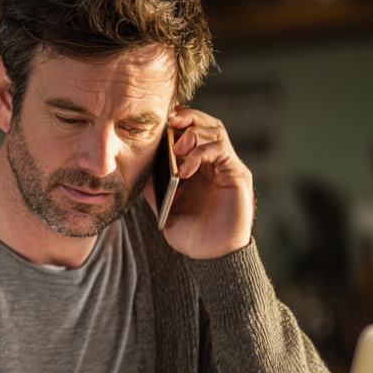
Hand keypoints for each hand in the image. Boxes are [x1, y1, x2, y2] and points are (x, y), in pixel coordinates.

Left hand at [161, 107, 254, 258]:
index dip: (179, 119)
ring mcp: (228, 167)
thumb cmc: (190, 233)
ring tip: (176, 148)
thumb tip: (135, 162)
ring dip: (193, 134)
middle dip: (187, 117)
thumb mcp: (164, 203)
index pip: (193, 130)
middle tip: (168, 120)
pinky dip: (200, 154)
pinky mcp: (237, 176)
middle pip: (207, 124)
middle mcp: (216, 162)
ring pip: (216, 132)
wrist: (210, 256)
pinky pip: (221, 152)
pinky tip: (184, 169)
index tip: (160, 116)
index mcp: (200, 165)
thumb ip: (154, 182)